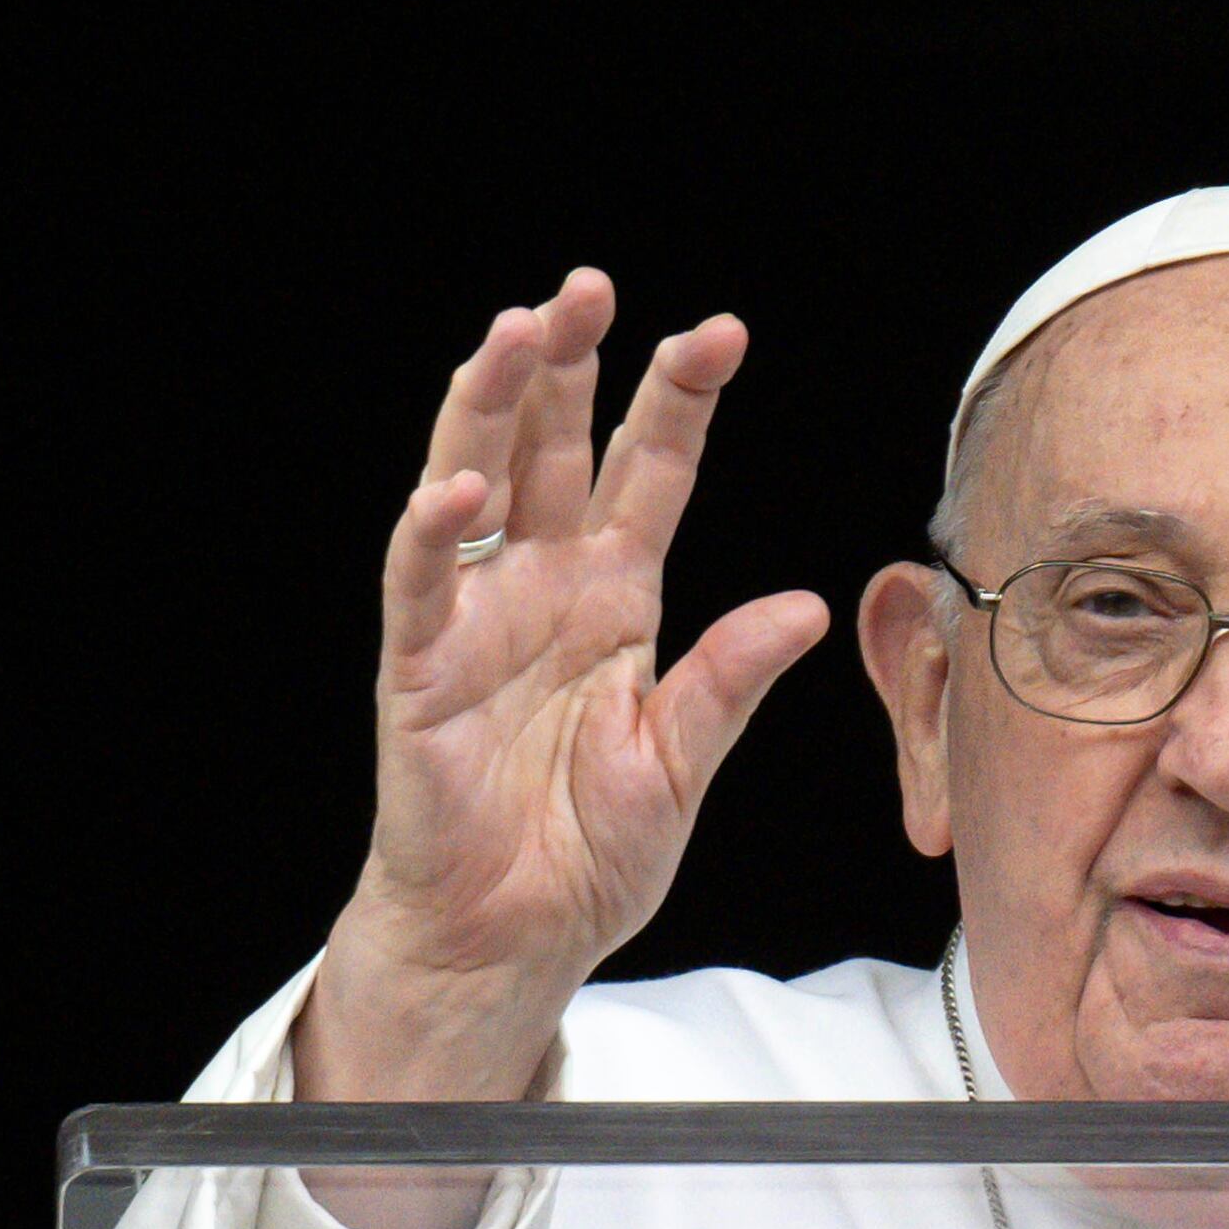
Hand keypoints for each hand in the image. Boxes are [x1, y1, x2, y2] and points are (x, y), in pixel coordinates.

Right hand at [295, 272, 831, 1106]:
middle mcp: (544, 587)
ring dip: (494, 407)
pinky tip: (458, 488)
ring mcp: (477, 621)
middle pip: (557, 448)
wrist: (513, 940)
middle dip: (572, 365)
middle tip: (591, 288)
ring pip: (478, 482)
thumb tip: (808, 606)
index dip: (678, 400)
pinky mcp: (420, 672)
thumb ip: (730, 681)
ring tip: (519, 332)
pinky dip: (434, 536)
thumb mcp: (684, 764)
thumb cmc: (589, 856)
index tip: (722, 333)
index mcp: (616, 598)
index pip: (651, 472)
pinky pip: (421, 588)